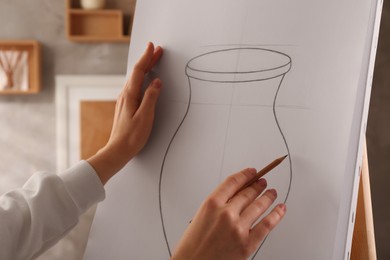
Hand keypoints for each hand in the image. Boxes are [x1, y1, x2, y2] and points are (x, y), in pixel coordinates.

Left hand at [88, 42, 162, 183]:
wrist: (118, 150)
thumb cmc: (131, 137)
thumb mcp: (145, 117)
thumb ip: (151, 97)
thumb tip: (157, 81)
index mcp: (129, 95)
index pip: (139, 71)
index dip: (146, 58)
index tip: (153, 47)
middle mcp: (125, 95)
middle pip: (136, 73)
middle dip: (147, 60)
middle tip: (157, 50)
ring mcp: (125, 100)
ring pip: (135, 79)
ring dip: (145, 68)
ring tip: (153, 60)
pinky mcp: (126, 106)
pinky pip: (135, 86)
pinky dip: (142, 78)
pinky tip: (146, 80)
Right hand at [172, 168, 286, 259]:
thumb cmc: (193, 245)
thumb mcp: (201, 217)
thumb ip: (218, 206)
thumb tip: (236, 196)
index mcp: (212, 204)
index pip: (233, 182)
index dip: (245, 175)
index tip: (252, 172)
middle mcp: (226, 213)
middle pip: (247, 193)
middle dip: (258, 185)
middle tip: (263, 181)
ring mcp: (238, 228)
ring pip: (259, 206)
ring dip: (268, 197)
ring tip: (272, 192)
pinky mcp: (247, 243)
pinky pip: (267, 225)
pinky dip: (276, 214)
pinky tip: (280, 208)